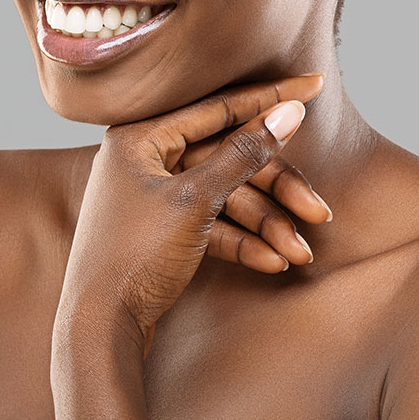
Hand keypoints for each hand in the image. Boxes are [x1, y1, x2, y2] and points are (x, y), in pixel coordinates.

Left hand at [53, 73, 328, 360]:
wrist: (99, 334)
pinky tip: (274, 263)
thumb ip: (244, 153)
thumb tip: (288, 113)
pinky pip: (212, 224)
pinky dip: (242, 242)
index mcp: (141, 137)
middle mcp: (145, 160)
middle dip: (276, 189)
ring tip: (300, 253)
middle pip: (228, 159)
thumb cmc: (136, 257)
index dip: (271, 98)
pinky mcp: (163, 231)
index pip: (219, 108)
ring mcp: (154, 197)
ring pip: (226, 196)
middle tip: (319, 210)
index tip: (314, 85)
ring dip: (265, 224)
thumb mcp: (196, 199)